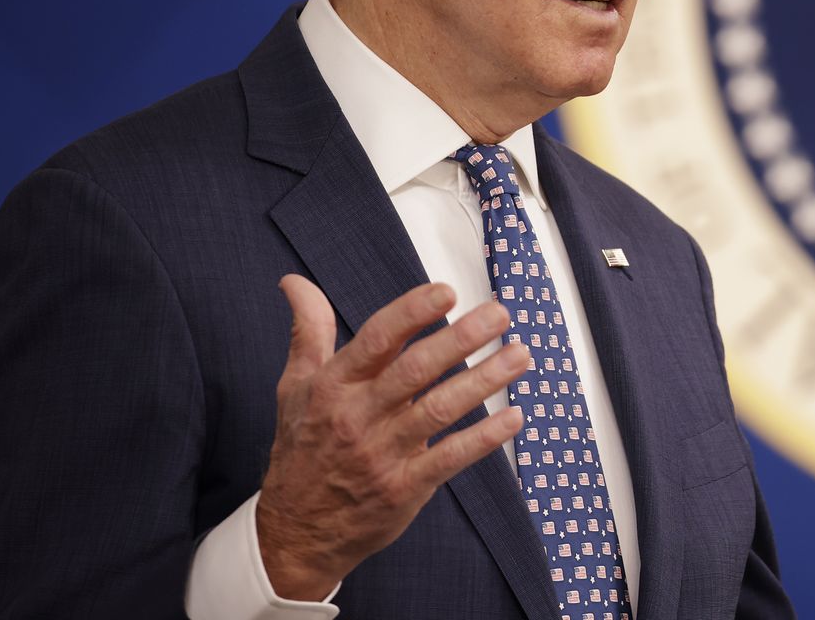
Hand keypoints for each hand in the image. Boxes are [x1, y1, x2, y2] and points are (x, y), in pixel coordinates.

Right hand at [255, 275, 528, 600]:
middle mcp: (358, 416)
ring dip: (484, 380)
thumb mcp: (295, 387)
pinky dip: (484, 438)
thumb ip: (308, 331)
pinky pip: (450, 458)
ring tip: (519, 355)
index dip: (411, 313)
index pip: (376, 340)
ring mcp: (382, 454)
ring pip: (439, 409)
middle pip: (415, 370)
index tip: (447, 292)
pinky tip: (513, 417)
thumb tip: (295, 282)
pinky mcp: (404, 488)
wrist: (295, 531)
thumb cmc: (302, 449)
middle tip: (500, 315)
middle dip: (461, 339)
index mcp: (334, 386)